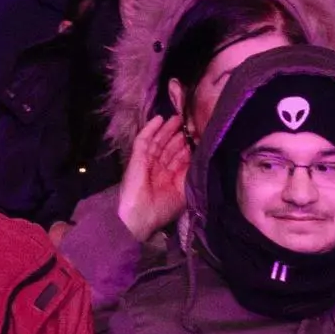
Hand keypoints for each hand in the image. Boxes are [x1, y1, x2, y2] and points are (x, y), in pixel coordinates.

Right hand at [115, 112, 191, 241]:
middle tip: (188, 122)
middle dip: (178, 135)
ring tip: (177, 117)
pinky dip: (150, 129)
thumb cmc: (163, 208)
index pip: (178, 158)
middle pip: (168, 147)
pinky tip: (159, 119)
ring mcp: (147, 162)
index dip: (187, 148)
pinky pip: (143, 140)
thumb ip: (189, 174)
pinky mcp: (137, 157)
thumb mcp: (183, 191)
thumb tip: (196, 157)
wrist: (141, 215)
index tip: (197, 136)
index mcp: (168, 179)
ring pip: (157, 141)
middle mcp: (158, 169)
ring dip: (167, 129)